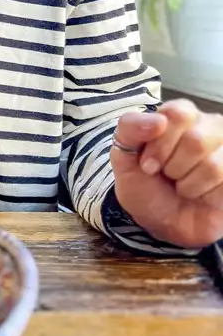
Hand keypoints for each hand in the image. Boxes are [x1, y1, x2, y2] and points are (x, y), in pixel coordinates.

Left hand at [111, 99, 222, 247]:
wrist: (159, 221)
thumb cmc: (144, 184)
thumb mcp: (123, 156)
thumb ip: (130, 128)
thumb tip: (158, 120)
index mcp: (180, 115)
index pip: (178, 114)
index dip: (160, 144)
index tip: (147, 163)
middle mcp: (209, 127)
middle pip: (196, 140)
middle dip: (172, 166)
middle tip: (165, 174)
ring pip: (212, 165)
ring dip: (187, 183)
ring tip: (181, 184)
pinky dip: (203, 194)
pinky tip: (200, 193)